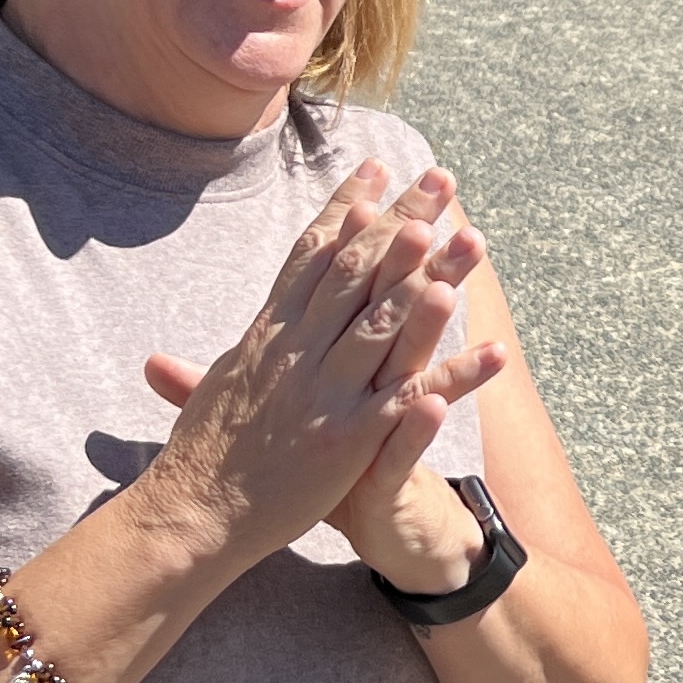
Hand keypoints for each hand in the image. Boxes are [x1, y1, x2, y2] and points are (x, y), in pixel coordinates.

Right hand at [134, 164, 506, 573]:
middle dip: (402, 220)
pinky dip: (452, 377)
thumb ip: (232, 351)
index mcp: (269, 332)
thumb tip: (233, 326)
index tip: (378, 167)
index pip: (313, 254)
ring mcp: (326, 393)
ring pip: (386, 324)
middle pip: (358, 273)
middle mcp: (299, 351)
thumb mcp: (215, 384)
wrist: (192, 515)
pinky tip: (490, 353)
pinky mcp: (348, 439)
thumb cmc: (200, 455)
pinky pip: (411, 402)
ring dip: (429, 277)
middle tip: (440, 178)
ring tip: (464, 237)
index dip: (347, 206)